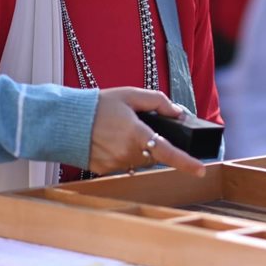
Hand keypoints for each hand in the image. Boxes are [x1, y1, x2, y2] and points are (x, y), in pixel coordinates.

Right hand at [88, 88, 204, 176]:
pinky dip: (121, 154)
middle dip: (151, 143)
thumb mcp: (130, 95)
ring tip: (117, 132)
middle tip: (134, 126)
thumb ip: (157, 101)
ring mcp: (115, 164)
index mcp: (136, 134)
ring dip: (136, 149)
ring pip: (138, 161)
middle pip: (153, 155)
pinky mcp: (104, 170)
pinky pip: (123, 165)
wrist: (64, 121)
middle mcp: (127, 153)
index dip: (186, 162)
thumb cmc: (98, 105)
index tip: (201, 170)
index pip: (167, 152)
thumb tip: (178, 111)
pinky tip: (109, 141)